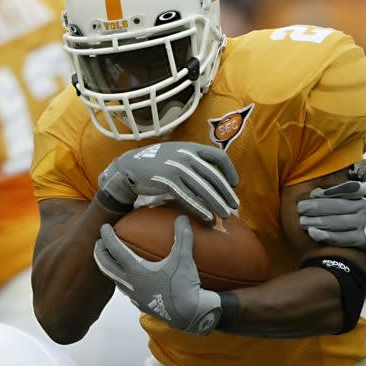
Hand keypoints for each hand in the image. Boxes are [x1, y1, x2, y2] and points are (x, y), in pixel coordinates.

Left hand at [93, 216, 221, 335]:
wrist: (188, 314)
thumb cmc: (183, 287)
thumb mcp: (184, 259)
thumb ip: (182, 236)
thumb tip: (182, 217)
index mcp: (136, 271)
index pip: (116, 251)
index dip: (109, 238)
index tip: (104, 227)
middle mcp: (130, 284)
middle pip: (107, 267)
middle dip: (100, 253)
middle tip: (98, 243)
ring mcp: (134, 295)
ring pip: (114, 279)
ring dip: (109, 267)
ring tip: (111, 260)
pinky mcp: (141, 303)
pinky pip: (125, 289)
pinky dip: (122, 279)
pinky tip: (131, 278)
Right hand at [97, 142, 238, 222]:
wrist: (130, 166)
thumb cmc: (158, 162)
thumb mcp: (178, 153)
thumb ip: (195, 159)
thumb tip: (214, 176)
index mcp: (192, 147)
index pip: (219, 157)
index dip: (229, 171)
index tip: (234, 184)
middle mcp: (186, 156)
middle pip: (214, 176)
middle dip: (226, 193)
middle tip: (235, 206)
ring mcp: (177, 168)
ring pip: (203, 189)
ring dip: (217, 203)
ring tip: (225, 215)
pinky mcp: (167, 182)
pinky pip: (188, 198)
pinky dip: (200, 209)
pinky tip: (208, 218)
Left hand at [298, 180, 365, 254]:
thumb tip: (353, 162)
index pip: (345, 189)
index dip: (328, 192)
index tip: (313, 194)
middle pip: (337, 206)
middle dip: (315, 207)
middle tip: (300, 208)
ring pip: (337, 222)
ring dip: (316, 221)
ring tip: (302, 221)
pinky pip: (343, 238)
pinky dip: (327, 236)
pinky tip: (314, 233)